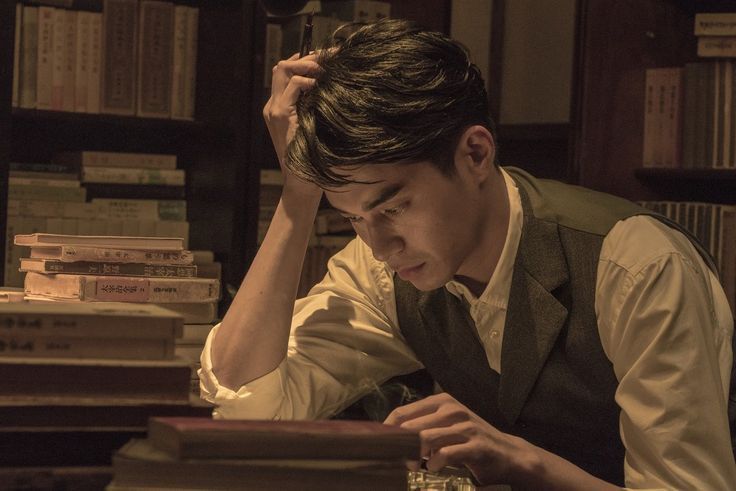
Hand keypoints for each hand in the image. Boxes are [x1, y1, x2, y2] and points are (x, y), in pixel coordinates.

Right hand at [263, 52, 321, 196]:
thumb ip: (314, 110)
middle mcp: (273, 106)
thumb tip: (332, 92)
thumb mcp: (314, 129)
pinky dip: (309, 79)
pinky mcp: (281, 114)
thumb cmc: (312, 159)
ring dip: (307, 64)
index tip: (324, 61)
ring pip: (284, 69)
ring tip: (325, 69)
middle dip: (306, 57)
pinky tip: (321, 86)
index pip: (285, 73)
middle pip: (282, 66)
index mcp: (278, 109)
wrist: (301, 183)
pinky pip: (294, 84)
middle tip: (328, 59)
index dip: (303, 62)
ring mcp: (275, 109)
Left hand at [384, 393, 530, 485]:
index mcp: (442, 402)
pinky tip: (434, 468)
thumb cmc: (470, 441)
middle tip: (396, 460)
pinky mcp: (476, 445)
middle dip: (399, 446)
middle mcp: (452, 410)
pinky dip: (435, 463)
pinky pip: (446, 454)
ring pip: (426, 438)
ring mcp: (465, 426)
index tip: (380, 447)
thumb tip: (390, 439)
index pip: (403, 413)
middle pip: (411, 426)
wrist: (508, 454)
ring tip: (413, 466)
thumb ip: (423, 428)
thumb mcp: (445, 428)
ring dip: (415, 456)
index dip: (388, 431)